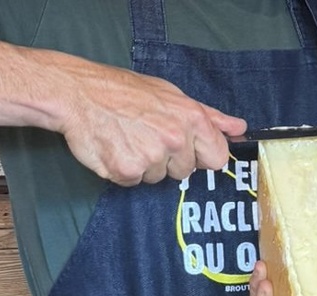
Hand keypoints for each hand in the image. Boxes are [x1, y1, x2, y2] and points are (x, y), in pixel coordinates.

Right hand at [55, 59, 246, 185]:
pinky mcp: (127, 171)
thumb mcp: (171, 95)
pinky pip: (135, 182)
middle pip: (186, 172)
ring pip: (159, 178)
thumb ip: (209, 116)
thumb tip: (239, 128)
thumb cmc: (124, 92)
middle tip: (146, 135)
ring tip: (128, 138)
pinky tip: (116, 147)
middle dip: (169, 160)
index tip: (185, 147)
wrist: (76, 93)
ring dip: (145, 165)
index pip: (218, 158)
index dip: (202, 156)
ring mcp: (151, 157)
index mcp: (191, 119)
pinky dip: (124, 170)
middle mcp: (174, 139)